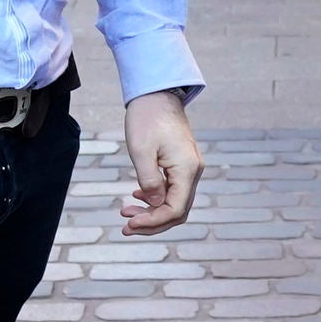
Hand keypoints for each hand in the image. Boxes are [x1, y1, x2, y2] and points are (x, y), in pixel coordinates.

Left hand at [121, 90, 204, 234]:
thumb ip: (149, 181)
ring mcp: (189, 168)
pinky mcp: (182, 164)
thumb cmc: (147, 119)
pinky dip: (156, 198)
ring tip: (127, 214)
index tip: (130, 224)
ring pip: (175, 202)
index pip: (175, 209)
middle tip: (126, 227)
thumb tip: (154, 205)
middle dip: (152, 222)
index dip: (153, 222)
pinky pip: (173, 190)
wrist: (157, 94)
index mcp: (187, 170)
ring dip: (152, 212)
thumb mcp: (141, 151)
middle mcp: (193, 172)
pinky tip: (137, 195)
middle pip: (178, 211)